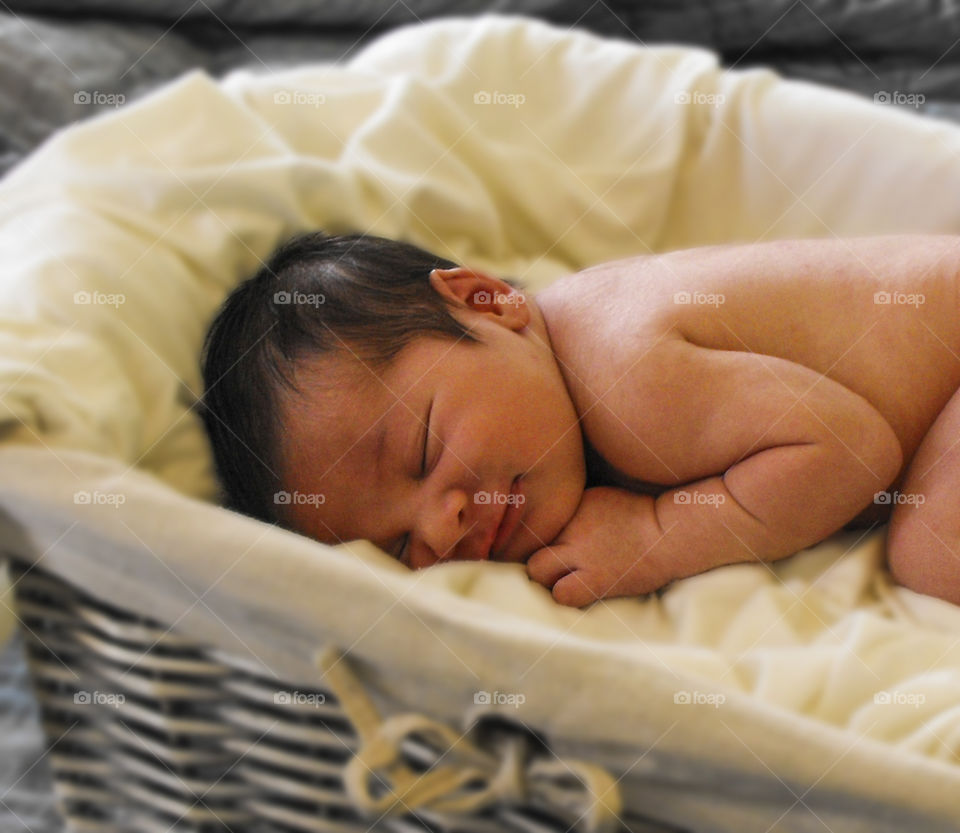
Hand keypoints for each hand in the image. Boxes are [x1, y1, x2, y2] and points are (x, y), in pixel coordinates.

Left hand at [525, 486, 670, 606]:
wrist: (671, 534)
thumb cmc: (639, 513)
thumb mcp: (598, 496)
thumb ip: (570, 508)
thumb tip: (545, 517)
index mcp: (571, 504)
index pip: (531, 521)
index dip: (531, 535)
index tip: (536, 544)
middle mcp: (571, 527)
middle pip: (526, 543)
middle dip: (532, 553)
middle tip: (546, 563)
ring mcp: (582, 555)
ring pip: (537, 570)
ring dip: (545, 577)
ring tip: (558, 578)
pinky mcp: (597, 580)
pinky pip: (562, 594)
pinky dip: (564, 595)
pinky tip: (575, 591)